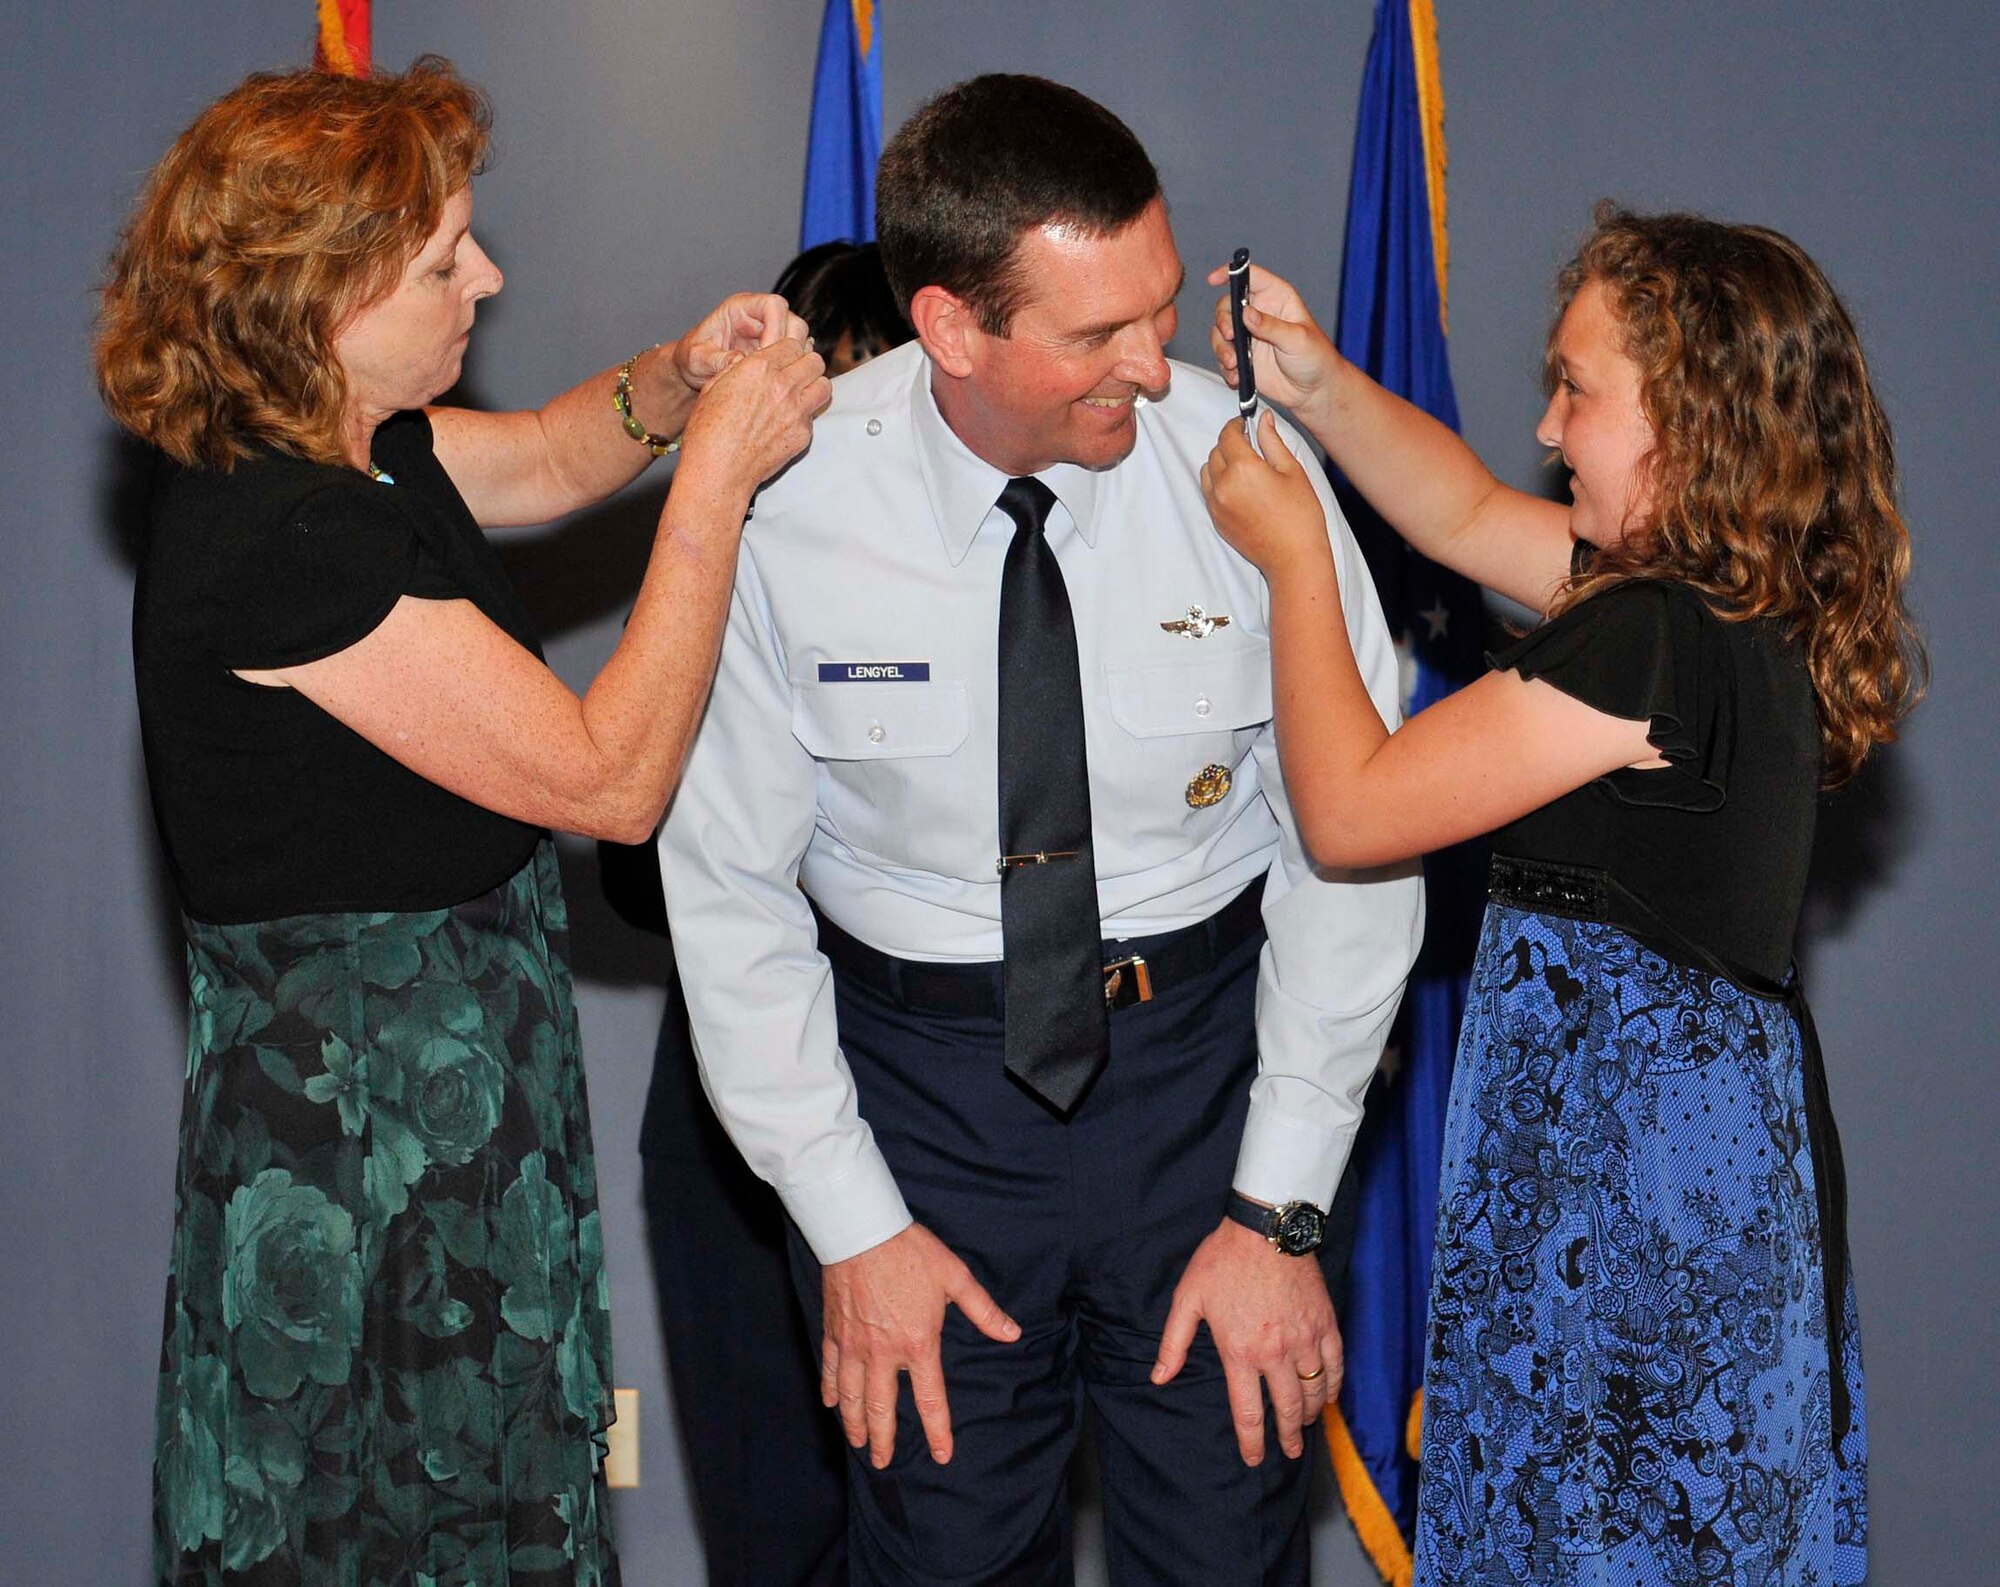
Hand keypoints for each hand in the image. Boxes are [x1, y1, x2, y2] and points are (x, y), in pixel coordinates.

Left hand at [671, 291, 813, 394]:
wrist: (691, 372)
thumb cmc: (692, 359)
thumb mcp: (696, 359)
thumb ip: (716, 359)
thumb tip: (737, 362)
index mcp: (740, 308)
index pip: (773, 306)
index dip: (776, 327)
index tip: (766, 352)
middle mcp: (760, 319)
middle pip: (794, 323)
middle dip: (789, 347)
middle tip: (774, 370)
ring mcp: (770, 337)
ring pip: (800, 342)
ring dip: (793, 362)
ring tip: (776, 380)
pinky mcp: (775, 355)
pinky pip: (795, 360)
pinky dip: (792, 372)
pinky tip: (778, 386)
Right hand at [677, 336, 829, 495]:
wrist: (718, 469)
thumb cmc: (708, 429)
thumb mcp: (715, 385)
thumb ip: (741, 368)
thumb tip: (751, 361)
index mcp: (760, 367)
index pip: (793, 344)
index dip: (787, 351)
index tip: (782, 359)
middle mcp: (783, 386)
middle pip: (815, 361)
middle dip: (806, 364)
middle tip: (795, 374)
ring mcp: (797, 411)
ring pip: (824, 386)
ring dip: (813, 386)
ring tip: (799, 394)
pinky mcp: (803, 435)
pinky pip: (813, 416)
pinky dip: (805, 416)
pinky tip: (787, 422)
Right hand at [820, 1222, 1021, 1469]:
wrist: (862, 1229)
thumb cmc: (910, 1251)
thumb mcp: (955, 1277)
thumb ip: (983, 1310)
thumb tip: (1012, 1333)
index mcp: (918, 1343)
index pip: (931, 1399)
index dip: (937, 1431)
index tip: (942, 1455)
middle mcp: (883, 1353)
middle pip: (882, 1408)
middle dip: (883, 1439)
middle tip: (882, 1462)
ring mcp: (854, 1344)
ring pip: (852, 1396)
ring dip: (855, 1424)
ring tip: (858, 1443)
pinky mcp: (833, 1331)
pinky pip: (829, 1369)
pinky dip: (830, 1391)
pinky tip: (831, 1405)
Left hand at [1151, 1218, 1343, 1465]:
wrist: (1265, 1228)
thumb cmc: (1222, 1260)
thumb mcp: (1188, 1299)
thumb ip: (1173, 1343)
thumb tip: (1158, 1378)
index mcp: (1240, 1352)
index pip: (1247, 1413)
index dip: (1252, 1442)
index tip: (1254, 1460)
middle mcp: (1275, 1354)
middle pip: (1286, 1409)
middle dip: (1288, 1437)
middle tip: (1291, 1453)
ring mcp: (1304, 1340)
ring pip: (1314, 1392)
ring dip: (1310, 1414)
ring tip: (1305, 1425)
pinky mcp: (1325, 1324)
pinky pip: (1335, 1365)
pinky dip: (1334, 1386)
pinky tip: (1330, 1395)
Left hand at [1201, 411, 1336, 581]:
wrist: (1293, 558)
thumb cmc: (1300, 516)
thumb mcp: (1291, 471)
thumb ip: (1272, 441)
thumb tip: (1263, 419)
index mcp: (1242, 469)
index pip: (1227, 436)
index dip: (1236, 426)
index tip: (1244, 425)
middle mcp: (1223, 486)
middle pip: (1215, 451)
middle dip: (1229, 443)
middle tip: (1249, 445)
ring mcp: (1216, 505)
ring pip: (1207, 471)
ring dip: (1220, 463)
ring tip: (1242, 467)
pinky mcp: (1216, 520)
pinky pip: (1208, 492)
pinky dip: (1218, 483)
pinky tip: (1239, 488)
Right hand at [1205, 262, 1341, 424]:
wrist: (1312, 390)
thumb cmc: (1315, 358)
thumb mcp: (1297, 339)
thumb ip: (1271, 326)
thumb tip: (1247, 313)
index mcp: (1276, 298)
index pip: (1250, 276)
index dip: (1230, 273)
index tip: (1213, 280)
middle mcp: (1259, 313)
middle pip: (1227, 306)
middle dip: (1223, 322)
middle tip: (1230, 336)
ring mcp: (1249, 336)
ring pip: (1220, 333)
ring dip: (1222, 348)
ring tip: (1234, 363)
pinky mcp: (1242, 357)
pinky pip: (1223, 356)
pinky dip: (1225, 366)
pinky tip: (1237, 375)